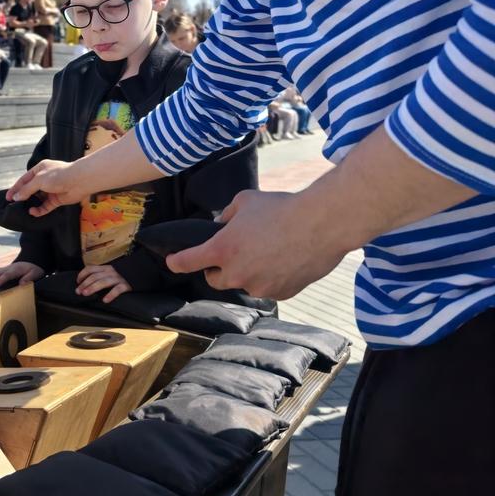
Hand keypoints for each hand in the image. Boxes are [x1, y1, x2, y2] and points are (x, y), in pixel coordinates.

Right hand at [0, 261, 43, 288]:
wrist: (33, 262)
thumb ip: (29, 278)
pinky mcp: (3, 270)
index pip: (7, 275)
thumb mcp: (35, 273)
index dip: (1, 280)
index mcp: (17, 269)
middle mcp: (9, 268)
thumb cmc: (34, 269)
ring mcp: (5, 268)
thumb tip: (22, 284)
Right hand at [6, 158, 85, 215]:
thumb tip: (17, 197)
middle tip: (13, 205)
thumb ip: (27, 189)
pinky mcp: (57, 199)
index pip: (24, 180)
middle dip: (22, 197)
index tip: (8, 197)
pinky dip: (39, 210)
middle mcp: (45, 179)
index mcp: (40, 169)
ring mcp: (51, 190)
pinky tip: (34, 212)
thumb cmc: (59, 175)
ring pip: (38, 199)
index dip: (16, 188)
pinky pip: (45, 206)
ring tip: (24, 209)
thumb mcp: (39, 180)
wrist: (79, 181)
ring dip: (31, 204)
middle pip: (30, 189)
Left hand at [75, 264, 131, 301]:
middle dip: (85, 284)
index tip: (77, 282)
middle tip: (78, 291)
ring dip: (93, 288)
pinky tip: (105, 300)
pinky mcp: (126, 285)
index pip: (91, 269)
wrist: (140, 272)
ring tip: (86, 294)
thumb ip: (101, 274)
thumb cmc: (122, 275)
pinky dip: (111, 295)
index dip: (82, 275)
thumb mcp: (111, 271)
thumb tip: (88, 282)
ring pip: (103, 282)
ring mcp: (118, 278)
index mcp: (105, 268)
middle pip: (95, 277)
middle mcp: (110, 272)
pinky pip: (117, 290)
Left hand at [167, 190, 350, 299]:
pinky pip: (268, 288)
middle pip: (215, 280)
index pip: (188, 262)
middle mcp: (237, 273)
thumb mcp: (245, 201)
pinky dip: (270, 278)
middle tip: (228, 256)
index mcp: (222, 249)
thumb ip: (227, 215)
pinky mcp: (281, 293)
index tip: (172, 262)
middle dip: (217, 270)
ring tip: (265, 253)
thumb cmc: (281, 207)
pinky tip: (283, 261)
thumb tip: (221, 224)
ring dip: (247, 273)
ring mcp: (259, 286)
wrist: (322, 223)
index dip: (177, 262)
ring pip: (244, 284)